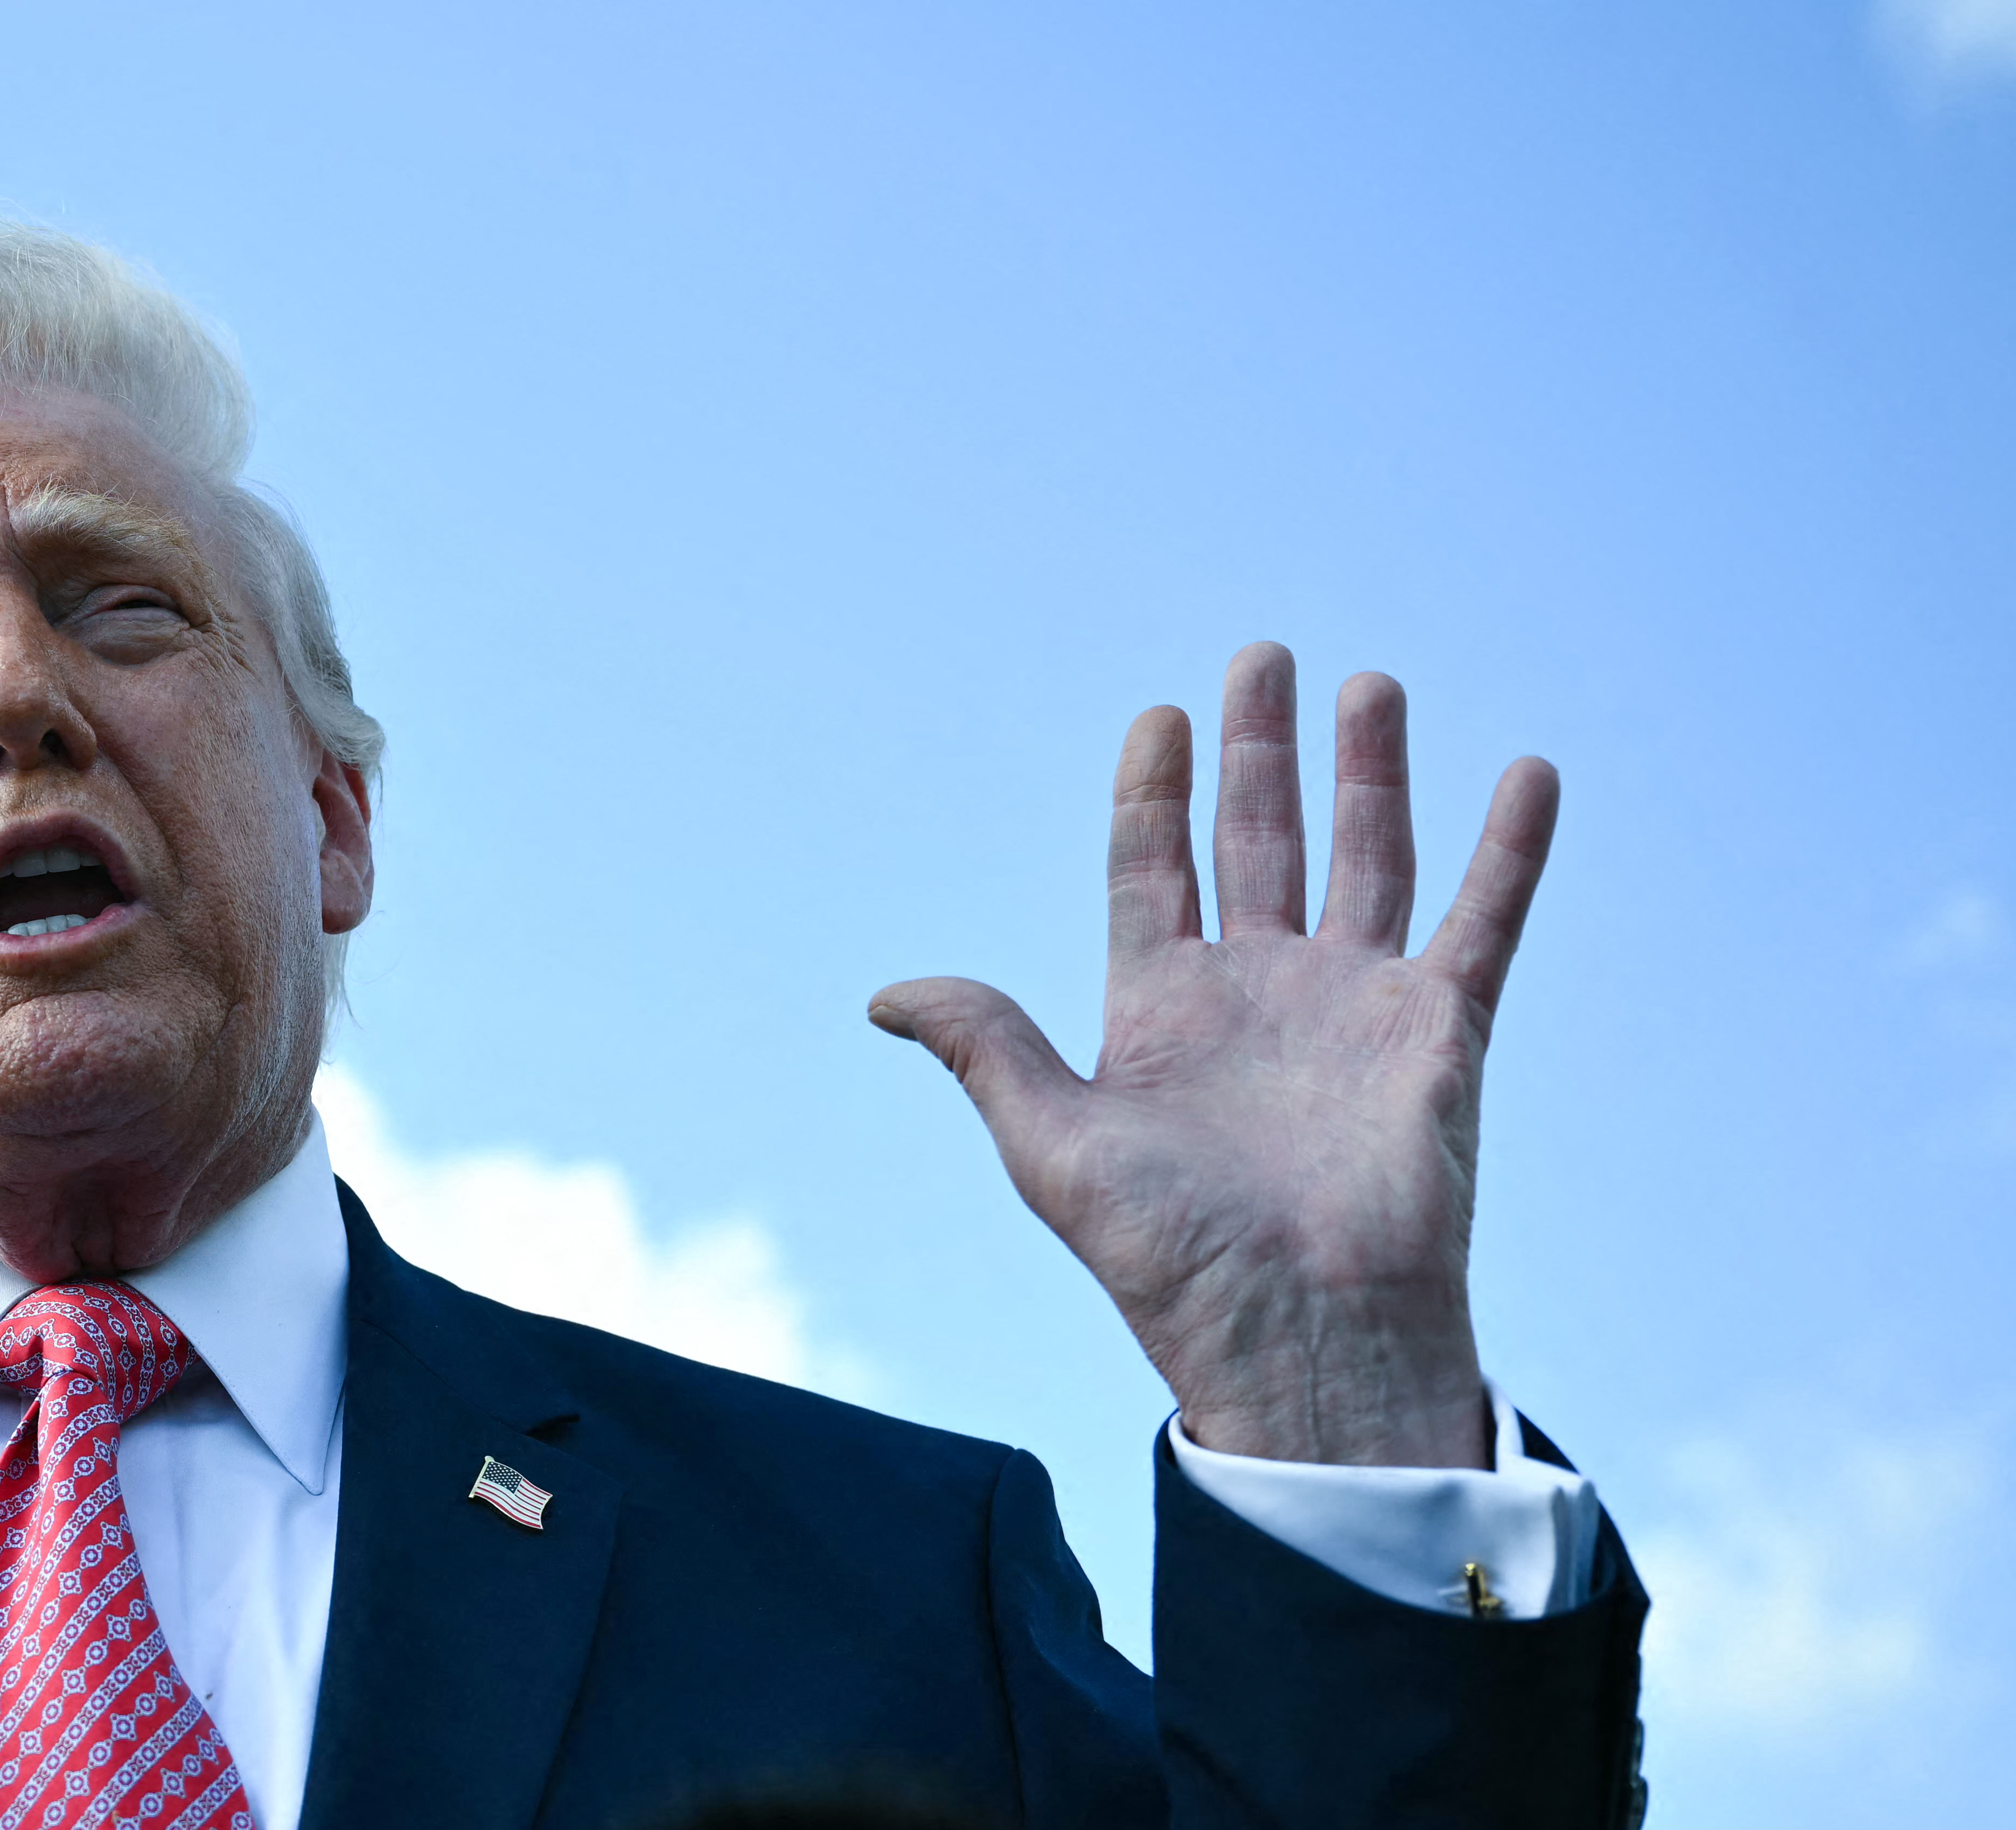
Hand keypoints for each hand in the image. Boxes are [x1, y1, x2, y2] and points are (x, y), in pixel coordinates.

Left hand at [870, 643, 1556, 1468]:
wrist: (1300, 1337)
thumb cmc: (1172, 1261)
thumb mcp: (1053, 1148)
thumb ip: (987, 1048)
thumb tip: (887, 995)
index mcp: (1161, 1012)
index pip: (1152, 870)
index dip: (1152, 792)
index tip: (1157, 716)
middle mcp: (1258, 995)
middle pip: (1255, 840)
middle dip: (1259, 750)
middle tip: (1261, 655)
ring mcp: (1353, 1008)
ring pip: (1366, 858)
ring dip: (1367, 772)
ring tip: (1366, 684)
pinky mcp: (1440, 1033)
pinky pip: (1482, 921)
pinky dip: (1508, 850)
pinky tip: (1525, 772)